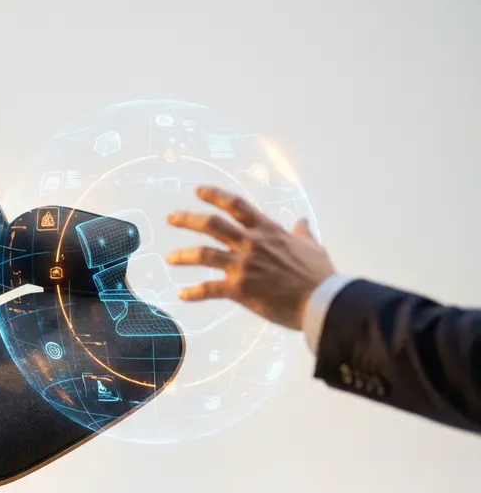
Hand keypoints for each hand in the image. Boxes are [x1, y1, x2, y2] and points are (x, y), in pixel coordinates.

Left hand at [164, 186, 335, 329]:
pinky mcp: (240, 289)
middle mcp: (251, 243)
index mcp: (267, 230)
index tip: (198, 191)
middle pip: (212, 224)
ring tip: (169, 258)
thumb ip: (302, 233)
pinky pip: (209, 289)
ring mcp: (243, 266)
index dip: (215, 195)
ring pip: (204, 255)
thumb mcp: (312, 246)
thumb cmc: (320, 275)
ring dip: (183, 255)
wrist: (322, 301)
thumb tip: (302, 221)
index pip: (237, 205)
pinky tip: (183, 295)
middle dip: (188, 219)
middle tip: (171, 218)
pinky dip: (194, 292)